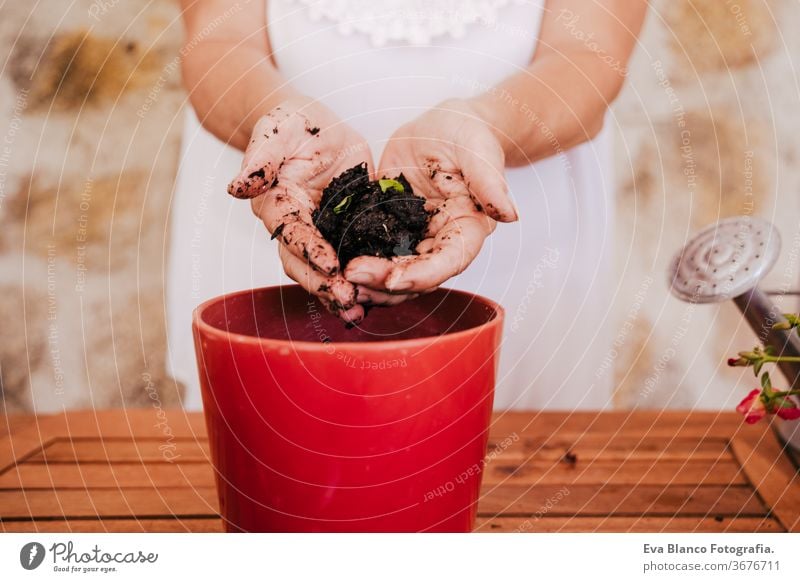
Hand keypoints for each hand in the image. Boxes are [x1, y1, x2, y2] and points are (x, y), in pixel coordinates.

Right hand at [227, 97, 372, 322]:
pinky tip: (381, 295)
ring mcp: (321, 234)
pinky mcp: (346, 232)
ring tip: (361, 309)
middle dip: (324, 283)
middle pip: (303, 264)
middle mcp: (295, 226)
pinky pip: (352, 260)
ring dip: (340, 292)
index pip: (290, 232)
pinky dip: (364, 279)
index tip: (329, 263)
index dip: (308, 249)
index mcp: (277, 203)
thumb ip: (261, 158)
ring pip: (325, 272)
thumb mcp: (278, 130)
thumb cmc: (292, 124)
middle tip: (348, 299)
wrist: (314, 127)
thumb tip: (237, 187)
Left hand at [345, 99, 515, 294]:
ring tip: (338, 278)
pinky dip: (355, 259)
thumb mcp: (479, 151)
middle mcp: (441, 241)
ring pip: (392, 273)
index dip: (421, 275)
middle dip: (383, 283)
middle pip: (415, 276)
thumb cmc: (468, 134)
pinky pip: (372, 250)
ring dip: (367, 282)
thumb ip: (490, 182)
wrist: (444, 125)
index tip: (393, 280)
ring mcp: (414, 238)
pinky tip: (332, 261)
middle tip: (351, 277)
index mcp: (467, 229)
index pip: (448, 262)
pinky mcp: (390, 228)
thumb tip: (509, 214)